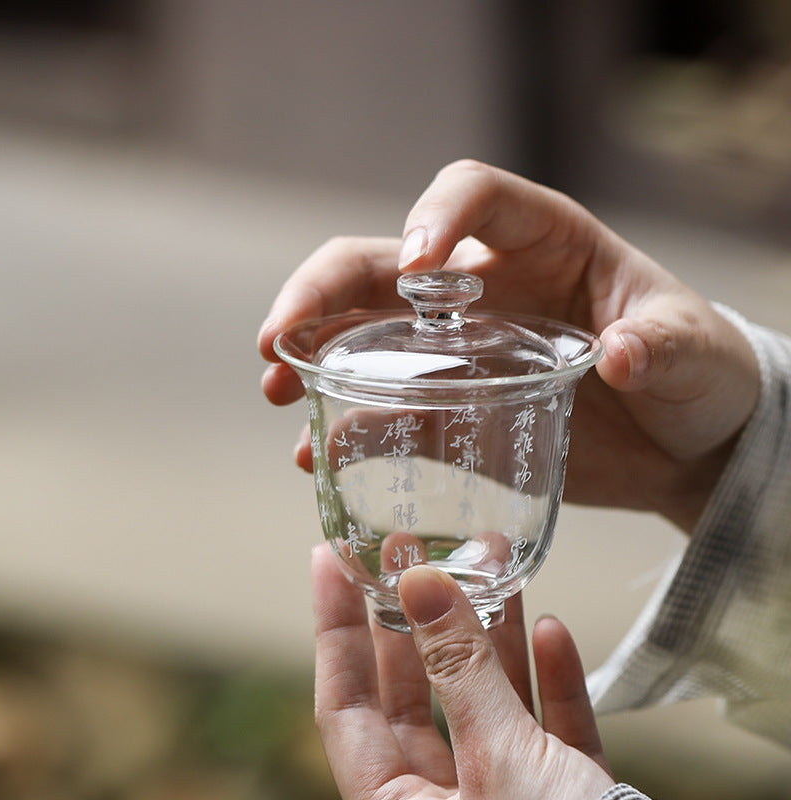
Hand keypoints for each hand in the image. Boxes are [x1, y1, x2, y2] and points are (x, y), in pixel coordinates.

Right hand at [260, 160, 759, 530]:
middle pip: (380, 263)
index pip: (473, 195)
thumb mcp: (693, 350)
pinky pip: (384, 407)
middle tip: (279, 335)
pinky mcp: (453, 406)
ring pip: (362, 330)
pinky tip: (315, 452)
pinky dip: (343, 425)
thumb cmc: (697, 374)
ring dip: (310, 352)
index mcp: (544, 242)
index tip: (416, 271)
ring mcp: (459, 348)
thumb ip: (662, 345)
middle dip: (321, 290)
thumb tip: (617, 356)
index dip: (435, 217)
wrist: (683, 441)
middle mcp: (484, 287)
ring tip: (278, 386)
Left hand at [311, 544, 614, 799]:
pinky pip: (547, 729)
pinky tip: (550, 630)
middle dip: (417, 616)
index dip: (334, 628)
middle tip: (413, 549)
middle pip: (414, 692)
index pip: (344, 703)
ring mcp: (505, 799)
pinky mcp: (564, 799)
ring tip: (490, 565)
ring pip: (486, 701)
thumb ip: (460, 671)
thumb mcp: (500, 762)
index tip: (330, 560)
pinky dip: (550, 680)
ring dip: (491, 634)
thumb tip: (418, 584)